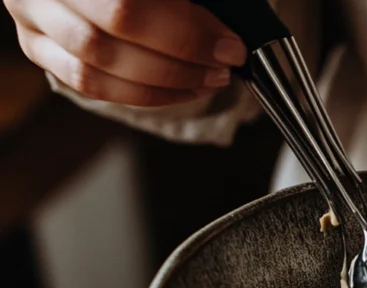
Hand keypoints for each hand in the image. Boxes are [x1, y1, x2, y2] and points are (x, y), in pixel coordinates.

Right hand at [4, 0, 246, 106]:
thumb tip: (226, 27)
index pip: (130, 5)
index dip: (186, 31)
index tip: (230, 44)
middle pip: (114, 30)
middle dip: (182, 57)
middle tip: (223, 64)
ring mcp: (32, 13)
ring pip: (97, 65)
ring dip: (165, 83)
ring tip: (209, 80)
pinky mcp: (35, 45)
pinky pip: (89, 85)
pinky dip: (142, 94)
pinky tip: (182, 90)